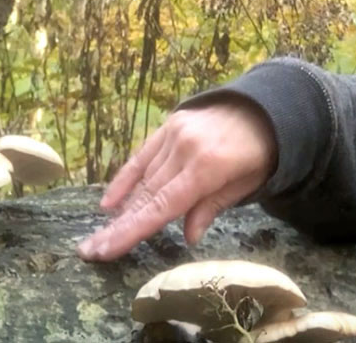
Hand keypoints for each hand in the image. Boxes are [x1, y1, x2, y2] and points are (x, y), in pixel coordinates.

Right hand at [76, 95, 276, 261]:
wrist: (265, 106)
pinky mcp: (168, 126)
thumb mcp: (246, 184)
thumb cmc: (262, 152)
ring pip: (141, 179)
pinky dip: (124, 180)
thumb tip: (188, 237)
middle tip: (90, 249)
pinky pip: (141, 157)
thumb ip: (212, 207)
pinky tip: (108, 202)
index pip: (161, 206)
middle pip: (144, 195)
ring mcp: (172, 135)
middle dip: (117, 226)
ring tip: (99, 234)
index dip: (132, 230)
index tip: (106, 249)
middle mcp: (183, 151)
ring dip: (119, 210)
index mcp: (207, 169)